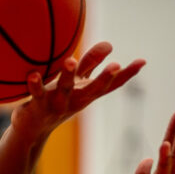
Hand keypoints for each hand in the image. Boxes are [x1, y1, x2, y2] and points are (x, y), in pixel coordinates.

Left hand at [10, 42, 144, 141]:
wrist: (33, 129)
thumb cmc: (57, 100)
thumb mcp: (77, 83)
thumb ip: (91, 64)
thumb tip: (109, 44)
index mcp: (87, 94)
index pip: (111, 85)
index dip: (127, 74)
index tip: (142, 61)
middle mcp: (75, 99)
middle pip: (93, 89)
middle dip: (105, 78)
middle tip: (116, 65)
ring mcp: (57, 104)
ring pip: (64, 88)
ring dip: (68, 74)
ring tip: (70, 60)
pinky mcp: (38, 106)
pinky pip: (36, 94)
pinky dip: (35, 85)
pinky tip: (32, 74)